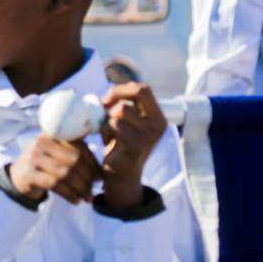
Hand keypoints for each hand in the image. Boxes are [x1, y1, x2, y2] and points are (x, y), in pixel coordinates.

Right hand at [9, 135, 100, 204]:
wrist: (18, 177)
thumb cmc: (44, 163)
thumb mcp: (55, 149)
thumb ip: (73, 143)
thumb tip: (94, 131)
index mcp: (52, 135)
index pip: (78, 146)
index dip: (92, 162)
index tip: (100, 177)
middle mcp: (40, 142)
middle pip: (73, 160)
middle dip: (87, 177)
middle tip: (95, 189)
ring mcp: (33, 158)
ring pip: (65, 173)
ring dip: (80, 188)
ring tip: (88, 197)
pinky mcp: (29, 174)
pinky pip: (54, 184)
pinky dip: (69, 194)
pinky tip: (76, 201)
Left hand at [99, 83, 165, 208]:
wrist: (121, 172)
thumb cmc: (120, 142)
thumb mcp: (127, 120)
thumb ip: (124, 103)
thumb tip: (111, 92)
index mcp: (158, 116)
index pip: (143, 89)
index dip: (121, 90)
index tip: (108, 99)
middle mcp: (158, 125)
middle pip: (130, 99)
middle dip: (112, 102)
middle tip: (104, 110)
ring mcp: (148, 136)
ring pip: (119, 112)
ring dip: (107, 120)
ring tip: (110, 132)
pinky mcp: (136, 145)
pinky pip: (114, 125)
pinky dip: (105, 130)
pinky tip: (109, 141)